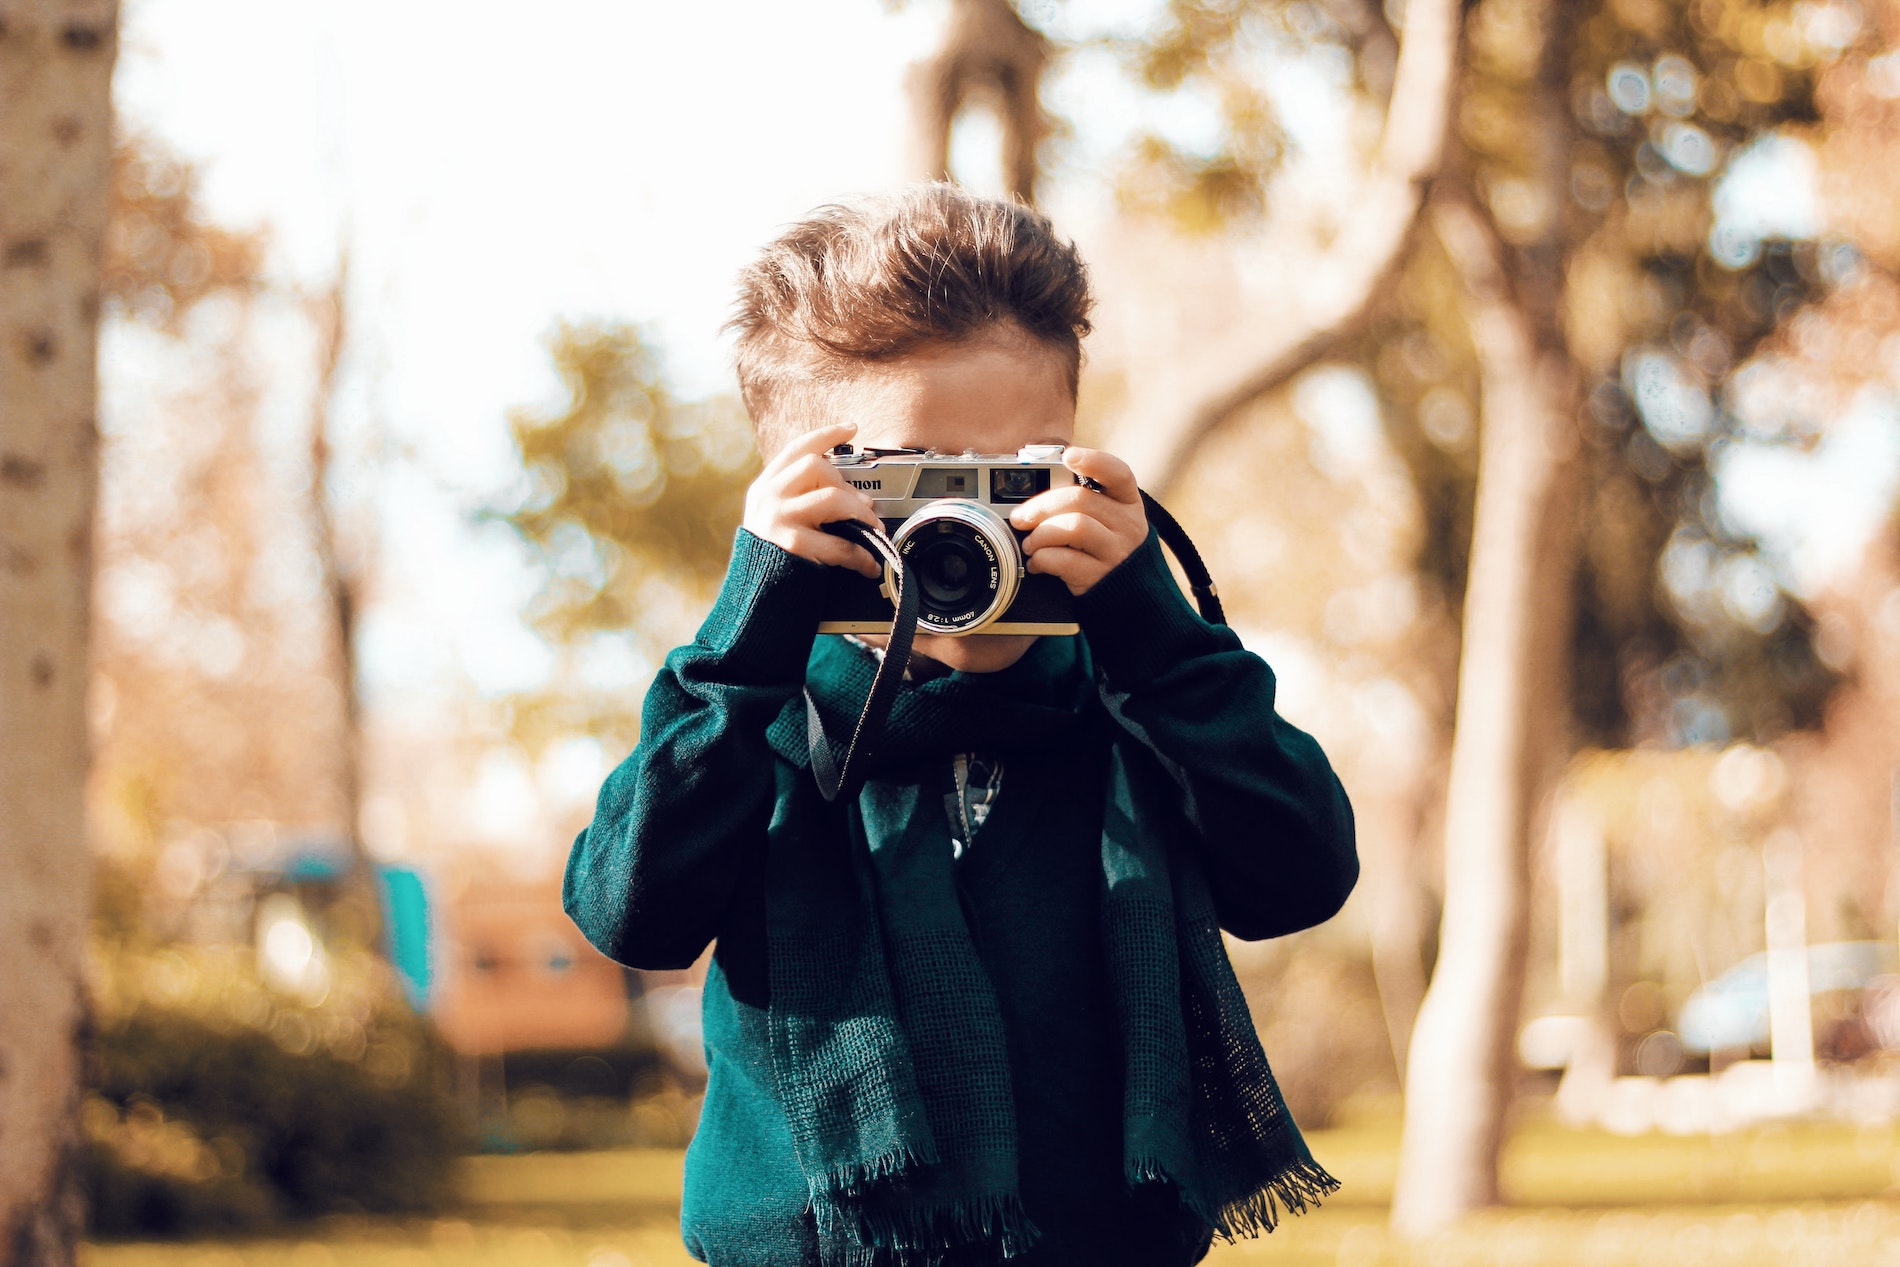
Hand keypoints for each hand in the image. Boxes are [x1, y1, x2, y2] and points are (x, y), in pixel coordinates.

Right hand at [742, 422, 882, 577]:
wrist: (751, 596)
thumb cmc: (772, 557)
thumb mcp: (775, 519)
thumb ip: (802, 499)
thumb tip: (857, 498)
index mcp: (765, 487)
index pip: (796, 448)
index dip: (826, 434)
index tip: (850, 427)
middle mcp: (768, 497)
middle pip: (815, 465)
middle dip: (846, 483)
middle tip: (862, 506)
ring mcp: (778, 519)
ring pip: (832, 497)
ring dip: (860, 513)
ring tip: (872, 530)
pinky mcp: (792, 546)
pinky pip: (838, 544)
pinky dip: (860, 554)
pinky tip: (867, 563)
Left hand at [1008, 446, 1146, 595]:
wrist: (1126, 596)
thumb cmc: (1102, 548)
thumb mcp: (1104, 520)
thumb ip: (1080, 501)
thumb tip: (1031, 492)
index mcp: (1126, 501)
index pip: (1118, 473)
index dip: (1094, 461)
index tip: (1068, 456)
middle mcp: (1128, 524)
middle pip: (1081, 499)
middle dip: (1041, 506)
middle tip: (1020, 518)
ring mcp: (1117, 551)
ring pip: (1073, 527)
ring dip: (1040, 534)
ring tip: (1030, 544)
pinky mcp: (1101, 577)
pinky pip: (1065, 560)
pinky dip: (1042, 559)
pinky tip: (1037, 563)